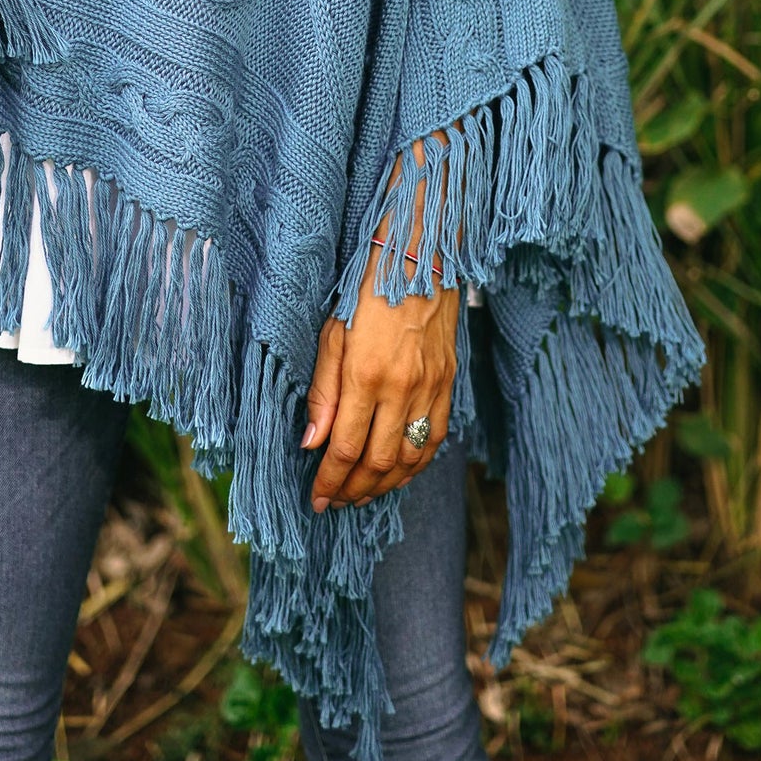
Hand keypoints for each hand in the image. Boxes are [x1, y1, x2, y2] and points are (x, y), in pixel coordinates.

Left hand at [301, 262, 460, 512]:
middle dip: (354, 490)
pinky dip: (416, 465)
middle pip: (378, 462)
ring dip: (384, 485)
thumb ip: (323, 391)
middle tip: (336, 501)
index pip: (345, 448)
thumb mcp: (332, 333)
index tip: (317, 499)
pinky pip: (434, 439)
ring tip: (362, 494)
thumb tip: (311, 442)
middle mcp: (402, 387)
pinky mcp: (448, 383)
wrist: (417, 259)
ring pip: (410, 459)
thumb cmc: (366, 291)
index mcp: (365, 374)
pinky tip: (398, 472)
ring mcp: (430, 388)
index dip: (329, 481)